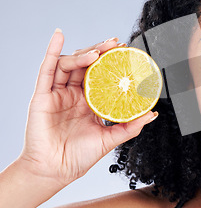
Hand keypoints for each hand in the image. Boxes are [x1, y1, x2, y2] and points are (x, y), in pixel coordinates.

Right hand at [19, 29, 157, 185]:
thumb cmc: (79, 157)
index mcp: (89, 102)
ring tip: (98, 52)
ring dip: (84, 53)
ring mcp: (57, 93)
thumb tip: (151, 114)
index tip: (125, 51)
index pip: (101, 74)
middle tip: (116, 44)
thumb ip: (130, 126)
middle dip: (101, 52)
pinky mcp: (42, 96)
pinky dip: (52, 50)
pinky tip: (59, 36)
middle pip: (86, 65)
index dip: (111, 62)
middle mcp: (74, 94)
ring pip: (69, 64)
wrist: (56, 171)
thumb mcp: (110, 138)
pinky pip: (46, 69)